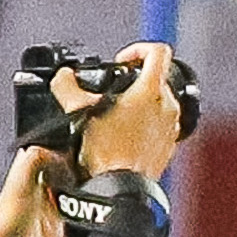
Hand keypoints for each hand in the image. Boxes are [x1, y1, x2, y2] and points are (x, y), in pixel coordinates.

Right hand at [74, 42, 192, 183]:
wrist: (120, 187)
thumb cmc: (105, 153)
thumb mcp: (78, 113)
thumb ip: (67, 86)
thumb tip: (64, 76)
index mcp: (151, 91)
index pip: (159, 51)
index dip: (138, 49)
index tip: (122, 62)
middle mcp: (168, 106)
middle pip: (157, 76)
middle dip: (134, 78)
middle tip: (113, 89)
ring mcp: (173, 125)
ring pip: (159, 100)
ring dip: (139, 100)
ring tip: (114, 112)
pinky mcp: (171, 142)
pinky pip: (160, 122)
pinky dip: (145, 120)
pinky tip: (123, 131)